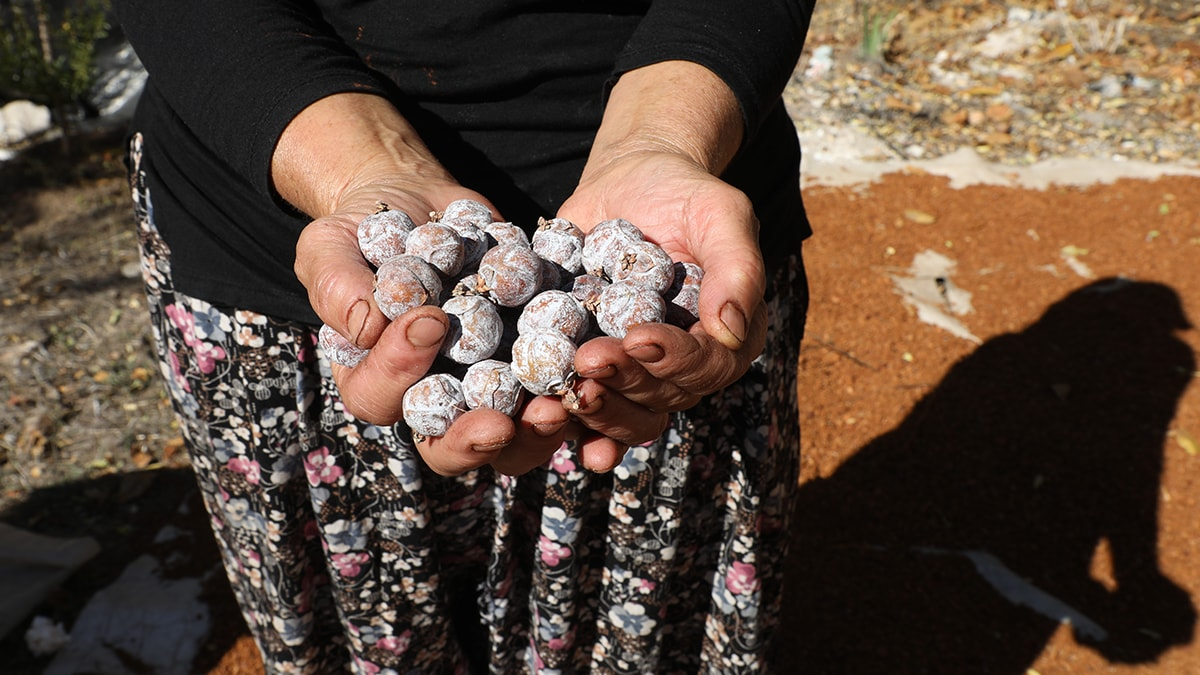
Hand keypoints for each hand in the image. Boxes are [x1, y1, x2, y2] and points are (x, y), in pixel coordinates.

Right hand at [280, 94, 575, 475]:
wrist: (424, 209)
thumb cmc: (363, 231)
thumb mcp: (331, 246)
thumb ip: (337, 285)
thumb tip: (366, 325)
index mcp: (375, 382)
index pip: (380, 398)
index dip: (401, 371)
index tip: (430, 320)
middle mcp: (433, 400)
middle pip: (450, 447)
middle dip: (478, 439)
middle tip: (505, 423)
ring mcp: (489, 388)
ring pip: (515, 435)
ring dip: (540, 428)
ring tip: (562, 402)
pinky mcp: (534, 364)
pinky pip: (560, 388)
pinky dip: (584, 386)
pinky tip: (602, 368)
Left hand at [552, 61, 769, 469]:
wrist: (629, 183)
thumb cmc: (684, 194)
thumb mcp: (720, 213)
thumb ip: (737, 267)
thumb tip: (731, 328)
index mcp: (726, 336)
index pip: (707, 363)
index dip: (675, 358)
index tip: (639, 337)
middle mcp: (685, 366)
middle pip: (662, 396)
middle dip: (625, 381)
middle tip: (589, 359)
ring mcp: (639, 372)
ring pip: (625, 413)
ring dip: (596, 411)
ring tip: (563, 390)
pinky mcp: (596, 369)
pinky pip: (587, 408)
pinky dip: (568, 423)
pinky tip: (545, 421)